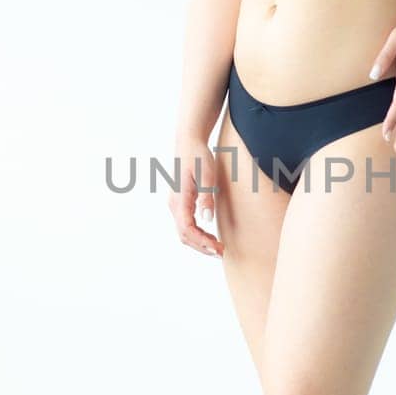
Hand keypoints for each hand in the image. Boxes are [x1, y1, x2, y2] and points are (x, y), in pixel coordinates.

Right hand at [169, 137, 223, 257]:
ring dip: (199, 243)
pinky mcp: (180, 203)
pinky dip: (197, 235)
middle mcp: (174, 204)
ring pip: (184, 232)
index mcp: (179, 199)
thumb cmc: (198, 155)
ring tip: (218, 248)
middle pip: (184, 235)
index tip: (218, 249)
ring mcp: (175, 204)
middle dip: (202, 247)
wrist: (189, 141)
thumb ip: (206, 196)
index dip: (201, 242)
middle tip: (221, 252)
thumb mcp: (207, 174)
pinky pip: (186, 225)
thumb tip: (206, 218)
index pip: (187, 229)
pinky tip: (210, 237)